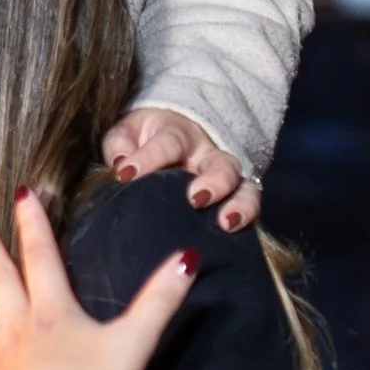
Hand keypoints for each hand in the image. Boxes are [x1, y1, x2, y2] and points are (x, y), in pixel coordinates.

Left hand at [100, 105, 256, 231]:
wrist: (169, 133)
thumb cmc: (143, 138)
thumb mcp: (126, 134)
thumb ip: (120, 146)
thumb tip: (120, 163)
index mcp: (179, 134)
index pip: (169, 143)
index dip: (148, 158)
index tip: (126, 175)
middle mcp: (208, 156)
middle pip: (222, 165)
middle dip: (214, 182)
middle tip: (196, 200)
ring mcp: (226, 179)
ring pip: (246, 188)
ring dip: (240, 205)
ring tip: (226, 223)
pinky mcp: (234, 199)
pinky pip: (250, 209)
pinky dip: (248, 221)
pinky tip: (234, 237)